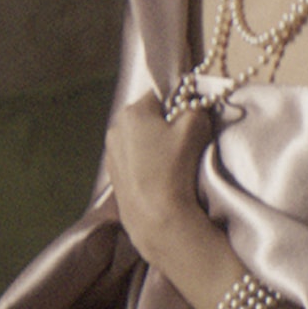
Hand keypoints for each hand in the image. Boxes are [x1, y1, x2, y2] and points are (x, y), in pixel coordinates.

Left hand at [105, 89, 219, 268]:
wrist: (154, 214)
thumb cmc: (174, 166)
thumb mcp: (195, 127)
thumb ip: (195, 107)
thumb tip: (193, 105)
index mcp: (132, 112)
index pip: (159, 94)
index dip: (179, 103)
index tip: (191, 119)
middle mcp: (115, 128)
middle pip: (148, 117)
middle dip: (167, 125)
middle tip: (184, 142)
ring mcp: (111, 153)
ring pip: (140, 139)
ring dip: (156, 144)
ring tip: (172, 163)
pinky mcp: (113, 174)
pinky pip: (134, 159)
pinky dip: (147, 163)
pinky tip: (160, 176)